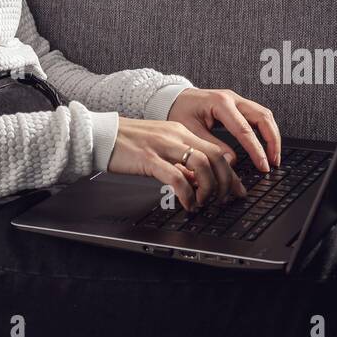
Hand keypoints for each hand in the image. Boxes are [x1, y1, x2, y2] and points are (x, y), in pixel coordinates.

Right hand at [107, 117, 249, 210]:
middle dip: (227, 182)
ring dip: (209, 189)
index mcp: (180, 132)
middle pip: (216, 157)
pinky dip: (187, 194)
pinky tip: (187, 204)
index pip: (216, 150)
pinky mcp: (149, 158)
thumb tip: (196, 182)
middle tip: (224, 200)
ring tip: (203, 203)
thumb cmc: (126, 143)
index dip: (231, 173)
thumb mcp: (159, 149)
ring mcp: (163, 146)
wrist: (100, 134)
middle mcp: (176, 136)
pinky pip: (176, 177)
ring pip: (202, 165)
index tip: (236, 190)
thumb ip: (178, 162)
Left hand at [167, 87, 281, 173]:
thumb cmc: (179, 111)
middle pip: (263, 117)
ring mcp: (236, 100)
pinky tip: (266, 145)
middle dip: (272, 141)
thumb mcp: (191, 131)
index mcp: (220, 103)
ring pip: (264, 115)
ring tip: (273, 157)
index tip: (263, 165)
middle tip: (274, 162)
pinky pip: (258, 116)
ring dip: (272, 136)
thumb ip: (212, 146)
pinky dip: (266, 130)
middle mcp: (232, 98)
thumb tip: (232, 162)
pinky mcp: (238, 105)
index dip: (256, 150)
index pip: (245, 129)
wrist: (173, 98)